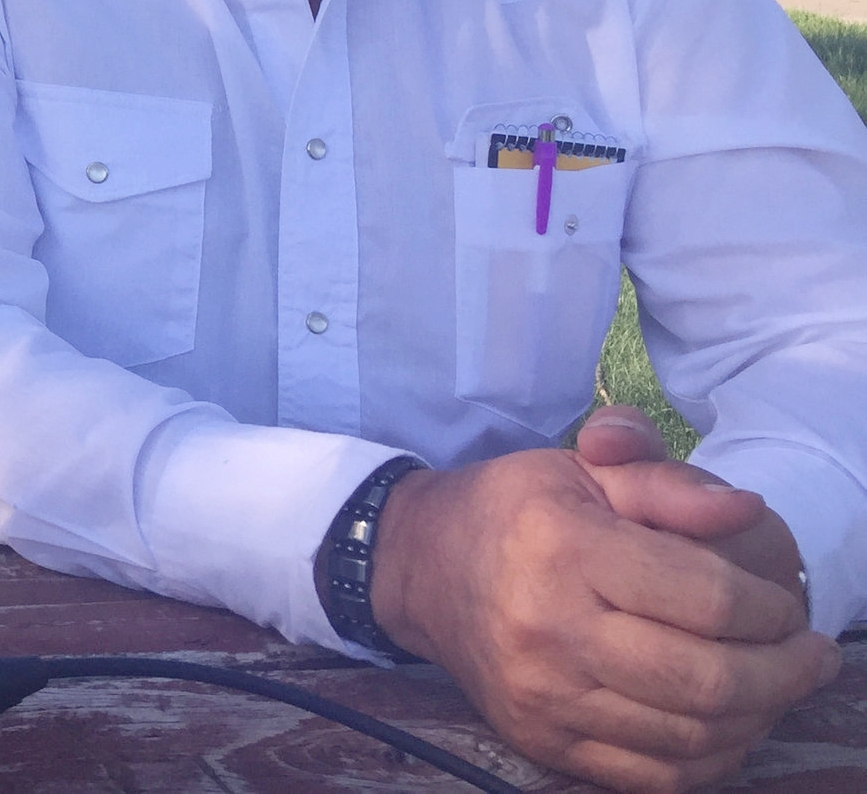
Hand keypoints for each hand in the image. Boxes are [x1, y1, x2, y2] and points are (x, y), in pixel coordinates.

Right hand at [369, 440, 840, 793]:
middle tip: (811, 654)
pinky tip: (730, 722)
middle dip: (786, 672)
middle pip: (709, 680)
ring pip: (693, 735)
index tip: (786, 605)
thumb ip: (668, 483)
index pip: (708, 599)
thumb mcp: (583, 469)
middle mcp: (548, 628)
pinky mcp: (541, 740)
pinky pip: (657, 773)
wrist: (420, 567)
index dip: (771, 608)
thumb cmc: (514, 508)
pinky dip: (713, 755)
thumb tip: (745, 509)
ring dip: (760, 715)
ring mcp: (543, 695)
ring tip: (778, 684)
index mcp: (562, 547)